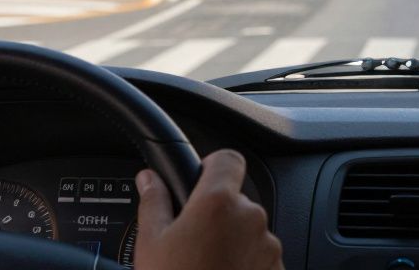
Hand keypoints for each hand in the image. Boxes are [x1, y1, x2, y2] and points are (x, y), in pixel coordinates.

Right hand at [134, 150, 283, 269]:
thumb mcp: (152, 244)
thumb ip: (154, 202)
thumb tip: (150, 179)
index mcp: (219, 203)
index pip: (227, 159)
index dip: (212, 166)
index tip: (200, 178)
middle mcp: (251, 218)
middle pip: (236, 200)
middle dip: (216, 214)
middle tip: (191, 241)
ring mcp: (268, 246)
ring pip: (248, 230)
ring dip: (231, 241)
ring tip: (204, 266)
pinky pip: (259, 256)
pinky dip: (244, 263)